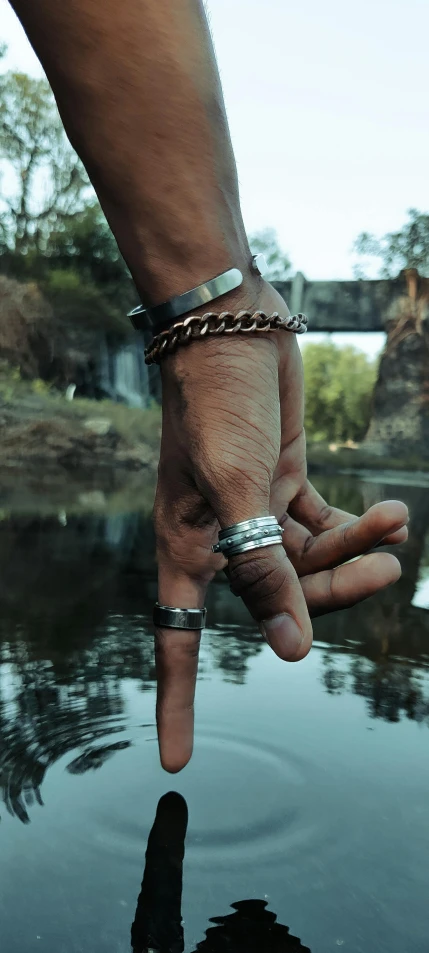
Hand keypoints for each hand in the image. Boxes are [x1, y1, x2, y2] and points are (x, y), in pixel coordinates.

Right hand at [154, 280, 407, 771]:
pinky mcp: (284, 484)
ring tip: (399, 526)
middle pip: (281, 599)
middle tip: (388, 568)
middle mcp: (221, 538)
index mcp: (189, 546)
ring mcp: (255, 512)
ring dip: (359, 551)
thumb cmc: (216, 402)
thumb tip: (292, 652)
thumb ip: (263, 569)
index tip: (178, 760)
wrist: (232, 329)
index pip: (177, 639)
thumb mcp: (239, 486)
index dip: (177, 701)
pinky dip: (358, 525)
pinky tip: (390, 512)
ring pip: (312, 563)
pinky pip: (324, 525)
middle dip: (337, 592)